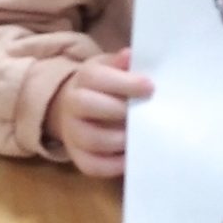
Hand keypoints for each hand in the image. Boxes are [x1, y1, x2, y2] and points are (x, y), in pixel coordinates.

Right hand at [46, 50, 153, 178]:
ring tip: (142, 136)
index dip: (124, 83)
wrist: (76, 109)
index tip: (150, 87)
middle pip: (88, 105)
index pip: (97, 78)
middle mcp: (72, 105)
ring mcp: (72, 134)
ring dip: (121, 140)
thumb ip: (122, 64)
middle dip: (120, 110)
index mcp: (83, 79)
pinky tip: (132, 157)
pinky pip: (94, 166)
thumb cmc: (104, 87)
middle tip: (145, 114)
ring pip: (93, 139)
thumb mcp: (110, 68)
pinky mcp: (78, 158)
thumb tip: (130, 56)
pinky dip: (116, 166)